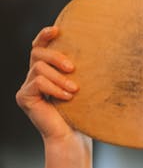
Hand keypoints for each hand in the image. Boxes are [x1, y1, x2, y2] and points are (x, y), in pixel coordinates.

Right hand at [16, 26, 78, 141]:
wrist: (72, 136)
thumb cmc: (80, 112)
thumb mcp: (80, 85)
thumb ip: (76, 69)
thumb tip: (92, 47)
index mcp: (46, 71)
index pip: (39, 47)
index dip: (44, 36)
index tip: (58, 30)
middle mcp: (33, 77)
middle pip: (37, 53)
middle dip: (56, 57)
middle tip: (73, 69)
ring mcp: (26, 87)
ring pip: (38, 68)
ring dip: (59, 78)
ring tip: (74, 90)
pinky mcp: (24, 97)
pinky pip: (37, 82)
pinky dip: (54, 88)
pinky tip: (67, 97)